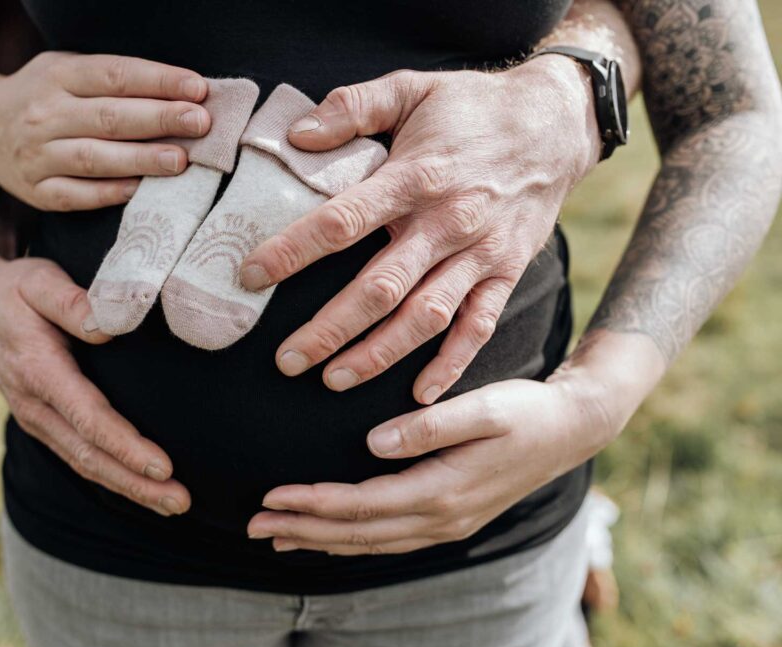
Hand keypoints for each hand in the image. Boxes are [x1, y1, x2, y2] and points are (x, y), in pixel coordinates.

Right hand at [0, 53, 210, 210]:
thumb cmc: (43, 97)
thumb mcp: (68, 71)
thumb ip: (115, 81)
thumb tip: (183, 94)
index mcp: (57, 75)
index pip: (115, 75)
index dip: (159, 81)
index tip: (198, 89)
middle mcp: (44, 115)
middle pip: (109, 117)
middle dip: (160, 119)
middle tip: (200, 123)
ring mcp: (38, 156)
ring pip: (95, 158)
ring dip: (142, 160)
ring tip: (181, 160)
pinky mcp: (37, 192)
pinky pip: (79, 195)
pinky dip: (112, 193)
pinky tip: (143, 190)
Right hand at [0, 253, 189, 516]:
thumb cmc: (14, 290)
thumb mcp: (39, 281)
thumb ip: (73, 302)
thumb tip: (109, 326)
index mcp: (38, 371)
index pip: (87, 418)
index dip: (125, 445)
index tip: (163, 465)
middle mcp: (35, 406)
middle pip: (90, 456)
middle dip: (137, 483)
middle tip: (181, 502)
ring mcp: (37, 421)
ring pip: (86, 465)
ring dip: (131, 489)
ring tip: (174, 505)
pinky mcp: (45, 425)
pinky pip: (80, 459)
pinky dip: (114, 479)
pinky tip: (145, 490)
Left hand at [241, 57, 600, 403]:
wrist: (559, 122)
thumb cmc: (473, 107)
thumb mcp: (412, 87)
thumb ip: (352, 106)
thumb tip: (295, 137)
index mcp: (415, 177)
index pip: (343, 220)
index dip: (293, 250)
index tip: (251, 276)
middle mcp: (447, 222)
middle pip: (380, 286)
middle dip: (330, 328)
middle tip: (287, 359)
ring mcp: (480, 253)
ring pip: (425, 316)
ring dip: (379, 354)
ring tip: (334, 381)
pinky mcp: (507, 272)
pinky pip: (480, 327)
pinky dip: (453, 365)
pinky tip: (420, 397)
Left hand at [247, 366, 625, 554]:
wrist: (570, 429)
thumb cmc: (524, 411)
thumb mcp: (481, 408)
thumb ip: (428, 426)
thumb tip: (373, 441)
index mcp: (443, 489)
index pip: (363, 504)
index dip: (314, 503)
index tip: (271, 495)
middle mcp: (441, 517)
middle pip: (358, 532)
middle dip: (303, 529)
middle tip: (254, 525)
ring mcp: (446, 525)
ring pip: (370, 543)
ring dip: (321, 540)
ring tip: (277, 536)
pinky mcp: (449, 519)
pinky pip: (389, 540)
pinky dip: (351, 540)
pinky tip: (328, 536)